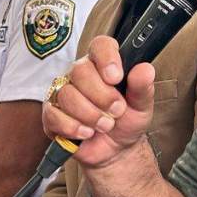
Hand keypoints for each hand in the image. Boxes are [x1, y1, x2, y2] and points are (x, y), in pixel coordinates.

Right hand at [41, 36, 155, 168]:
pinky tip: (87, 133)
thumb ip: (142, 87)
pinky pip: (54, 115)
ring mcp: (62, 93)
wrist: (116, 150)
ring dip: (90, 115)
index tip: (116, 78)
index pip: (99, 46)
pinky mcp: (51, 114)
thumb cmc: (127, 121)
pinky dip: (73, 127)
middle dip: (102, 96)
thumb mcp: (141, 106)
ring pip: (67, 94)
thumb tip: (145, 69)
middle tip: (117, 111)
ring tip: (105, 126)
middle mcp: (80, 74)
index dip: (107, 58)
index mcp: (103, 65)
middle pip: (80, 71)